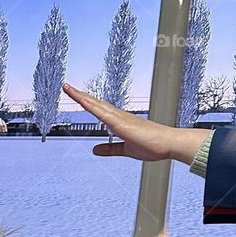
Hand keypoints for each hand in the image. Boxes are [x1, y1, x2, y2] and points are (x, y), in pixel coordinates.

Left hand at [61, 82, 207, 164]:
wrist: (169, 144)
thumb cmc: (152, 145)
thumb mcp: (125, 150)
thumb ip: (110, 149)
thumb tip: (94, 150)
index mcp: (118, 121)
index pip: (98, 108)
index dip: (86, 101)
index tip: (75, 94)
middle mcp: (118, 116)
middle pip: (94, 102)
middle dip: (79, 94)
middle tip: (66, 85)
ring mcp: (119, 118)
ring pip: (96, 104)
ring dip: (81, 96)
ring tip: (68, 87)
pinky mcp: (121, 123)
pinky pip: (103, 113)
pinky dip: (91, 106)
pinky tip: (82, 100)